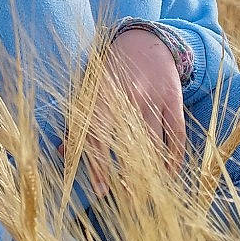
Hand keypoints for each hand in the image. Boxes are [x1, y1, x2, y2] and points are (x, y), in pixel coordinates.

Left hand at [66, 26, 184, 193]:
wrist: (144, 40)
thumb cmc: (110, 71)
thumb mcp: (89, 90)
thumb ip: (77, 121)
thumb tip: (62, 152)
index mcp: (101, 98)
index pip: (97, 139)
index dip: (98, 167)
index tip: (101, 191)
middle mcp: (126, 98)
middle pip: (127, 145)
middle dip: (128, 176)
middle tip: (129, 200)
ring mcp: (152, 98)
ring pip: (154, 143)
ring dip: (152, 171)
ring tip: (149, 193)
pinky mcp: (173, 98)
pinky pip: (177, 134)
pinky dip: (175, 157)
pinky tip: (170, 173)